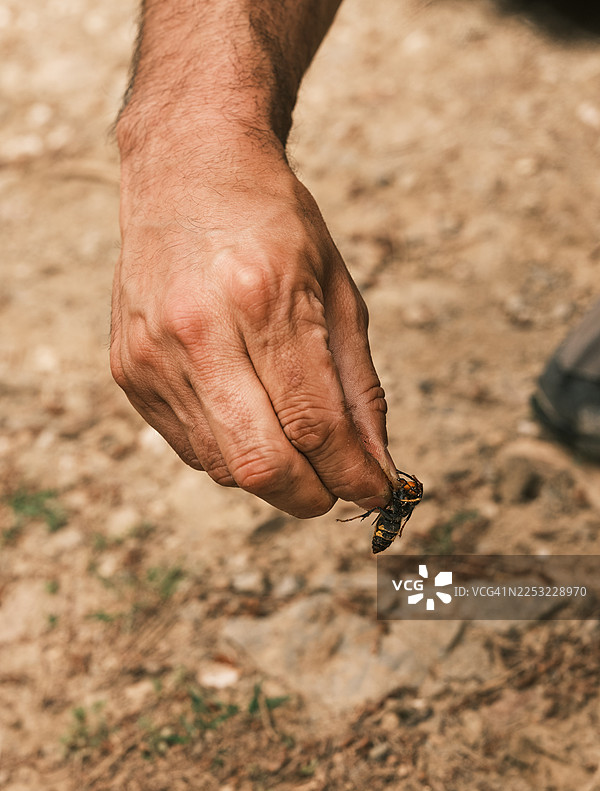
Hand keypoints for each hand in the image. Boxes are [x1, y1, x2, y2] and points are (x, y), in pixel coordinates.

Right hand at [110, 126, 394, 516]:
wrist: (186, 172)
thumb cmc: (273, 225)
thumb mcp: (336, 291)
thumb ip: (358, 386)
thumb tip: (376, 464)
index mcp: (261, 299)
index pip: (314, 424)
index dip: (352, 474)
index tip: (376, 491)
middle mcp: (197, 331)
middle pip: (261, 464)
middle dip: (311, 496)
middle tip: (336, 489)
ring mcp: (153, 355)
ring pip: (223, 466)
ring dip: (273, 475)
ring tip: (295, 443)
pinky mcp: (129, 371)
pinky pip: (190, 447)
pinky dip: (232, 451)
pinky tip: (249, 416)